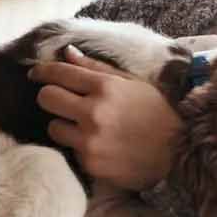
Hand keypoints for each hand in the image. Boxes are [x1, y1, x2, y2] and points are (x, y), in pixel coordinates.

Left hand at [30, 46, 181, 190]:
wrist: (179, 152)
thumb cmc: (157, 112)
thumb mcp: (133, 83)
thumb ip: (96, 67)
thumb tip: (67, 53)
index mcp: (106, 87)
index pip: (59, 73)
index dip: (42, 71)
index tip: (37, 74)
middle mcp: (94, 112)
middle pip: (46, 98)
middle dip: (51, 97)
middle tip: (63, 101)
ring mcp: (90, 140)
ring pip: (53, 126)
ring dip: (64, 124)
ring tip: (84, 126)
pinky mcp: (90, 163)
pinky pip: (70, 149)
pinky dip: (80, 145)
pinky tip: (99, 144)